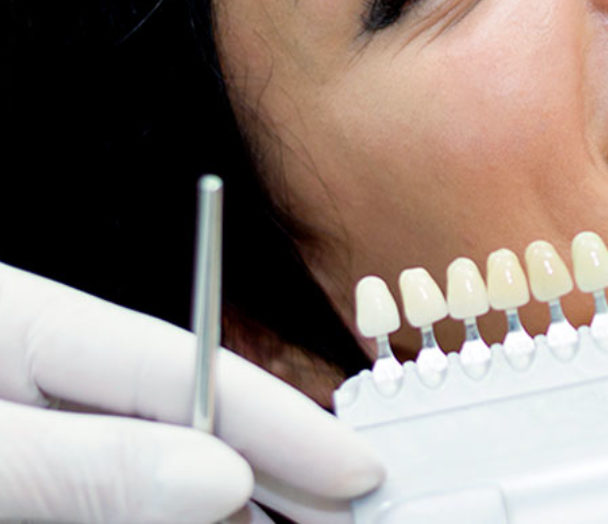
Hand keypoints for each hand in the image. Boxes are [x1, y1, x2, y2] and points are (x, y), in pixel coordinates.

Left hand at [0, 262, 382, 522]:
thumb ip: (82, 465)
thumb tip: (222, 481)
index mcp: (27, 325)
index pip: (185, 365)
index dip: (279, 419)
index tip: (355, 468)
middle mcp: (40, 372)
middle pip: (183, 417)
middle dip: (268, 466)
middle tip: (345, 512)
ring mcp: (35, 428)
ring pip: (153, 466)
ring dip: (227, 506)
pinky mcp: (30, 481)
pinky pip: (111, 499)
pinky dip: (167, 518)